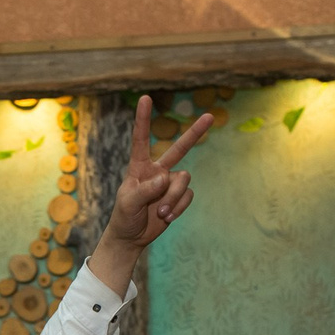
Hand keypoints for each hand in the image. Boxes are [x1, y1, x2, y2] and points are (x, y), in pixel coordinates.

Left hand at [97, 95, 211, 260]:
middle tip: (210, 116)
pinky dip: (178, 208)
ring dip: (173, 198)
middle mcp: (157, 171)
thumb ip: (145, 189)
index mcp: (139, 167)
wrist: (132, 237)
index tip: (145, 98)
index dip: (143, 119)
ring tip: (160, 213)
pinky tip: (166, 217)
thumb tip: (166, 176)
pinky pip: (187, 196)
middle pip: (179, 148)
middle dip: (195, 133)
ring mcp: (170, 184)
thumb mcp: (128, 203)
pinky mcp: (178, 197)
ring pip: (184, 181)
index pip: (141, 139)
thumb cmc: (124, 217)